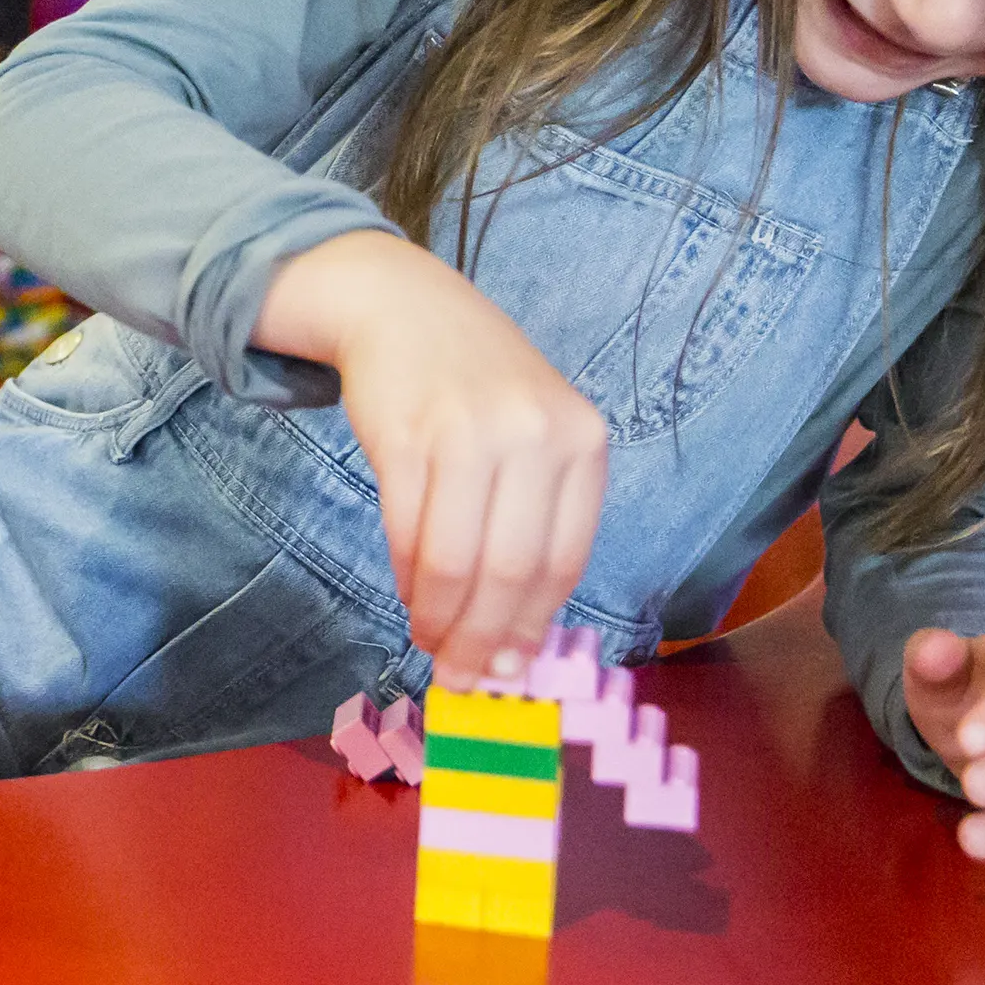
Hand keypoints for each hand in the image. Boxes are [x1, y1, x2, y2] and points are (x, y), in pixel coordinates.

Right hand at [254, 232, 607, 686]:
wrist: (402, 305)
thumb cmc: (476, 385)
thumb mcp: (535, 434)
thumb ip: (537, 519)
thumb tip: (516, 638)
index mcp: (582, 441)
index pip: (564, 562)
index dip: (531, 628)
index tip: (508, 671)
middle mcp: (535, 434)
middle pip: (511, 570)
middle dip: (483, 640)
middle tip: (461, 678)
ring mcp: (470, 431)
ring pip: (456, 561)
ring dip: (439, 618)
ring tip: (430, 643)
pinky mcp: (408, 434)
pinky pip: (408, 531)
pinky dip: (407, 577)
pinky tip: (408, 594)